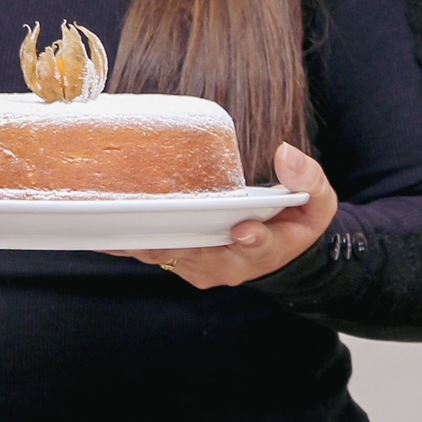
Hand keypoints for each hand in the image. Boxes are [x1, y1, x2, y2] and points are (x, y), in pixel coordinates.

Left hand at [110, 144, 339, 286]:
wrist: (282, 252)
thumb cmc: (297, 221)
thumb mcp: (318, 201)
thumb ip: (307, 179)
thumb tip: (286, 154)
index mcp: (267, 249)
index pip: (258, 247)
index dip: (252, 240)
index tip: (244, 229)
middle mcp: (229, 265)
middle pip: (199, 252)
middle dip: (173, 237)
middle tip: (146, 219)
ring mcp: (202, 267)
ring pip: (169, 256)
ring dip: (140, 241)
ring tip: (111, 222)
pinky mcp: (181, 262)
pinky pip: (154, 253)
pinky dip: (131, 241)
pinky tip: (103, 227)